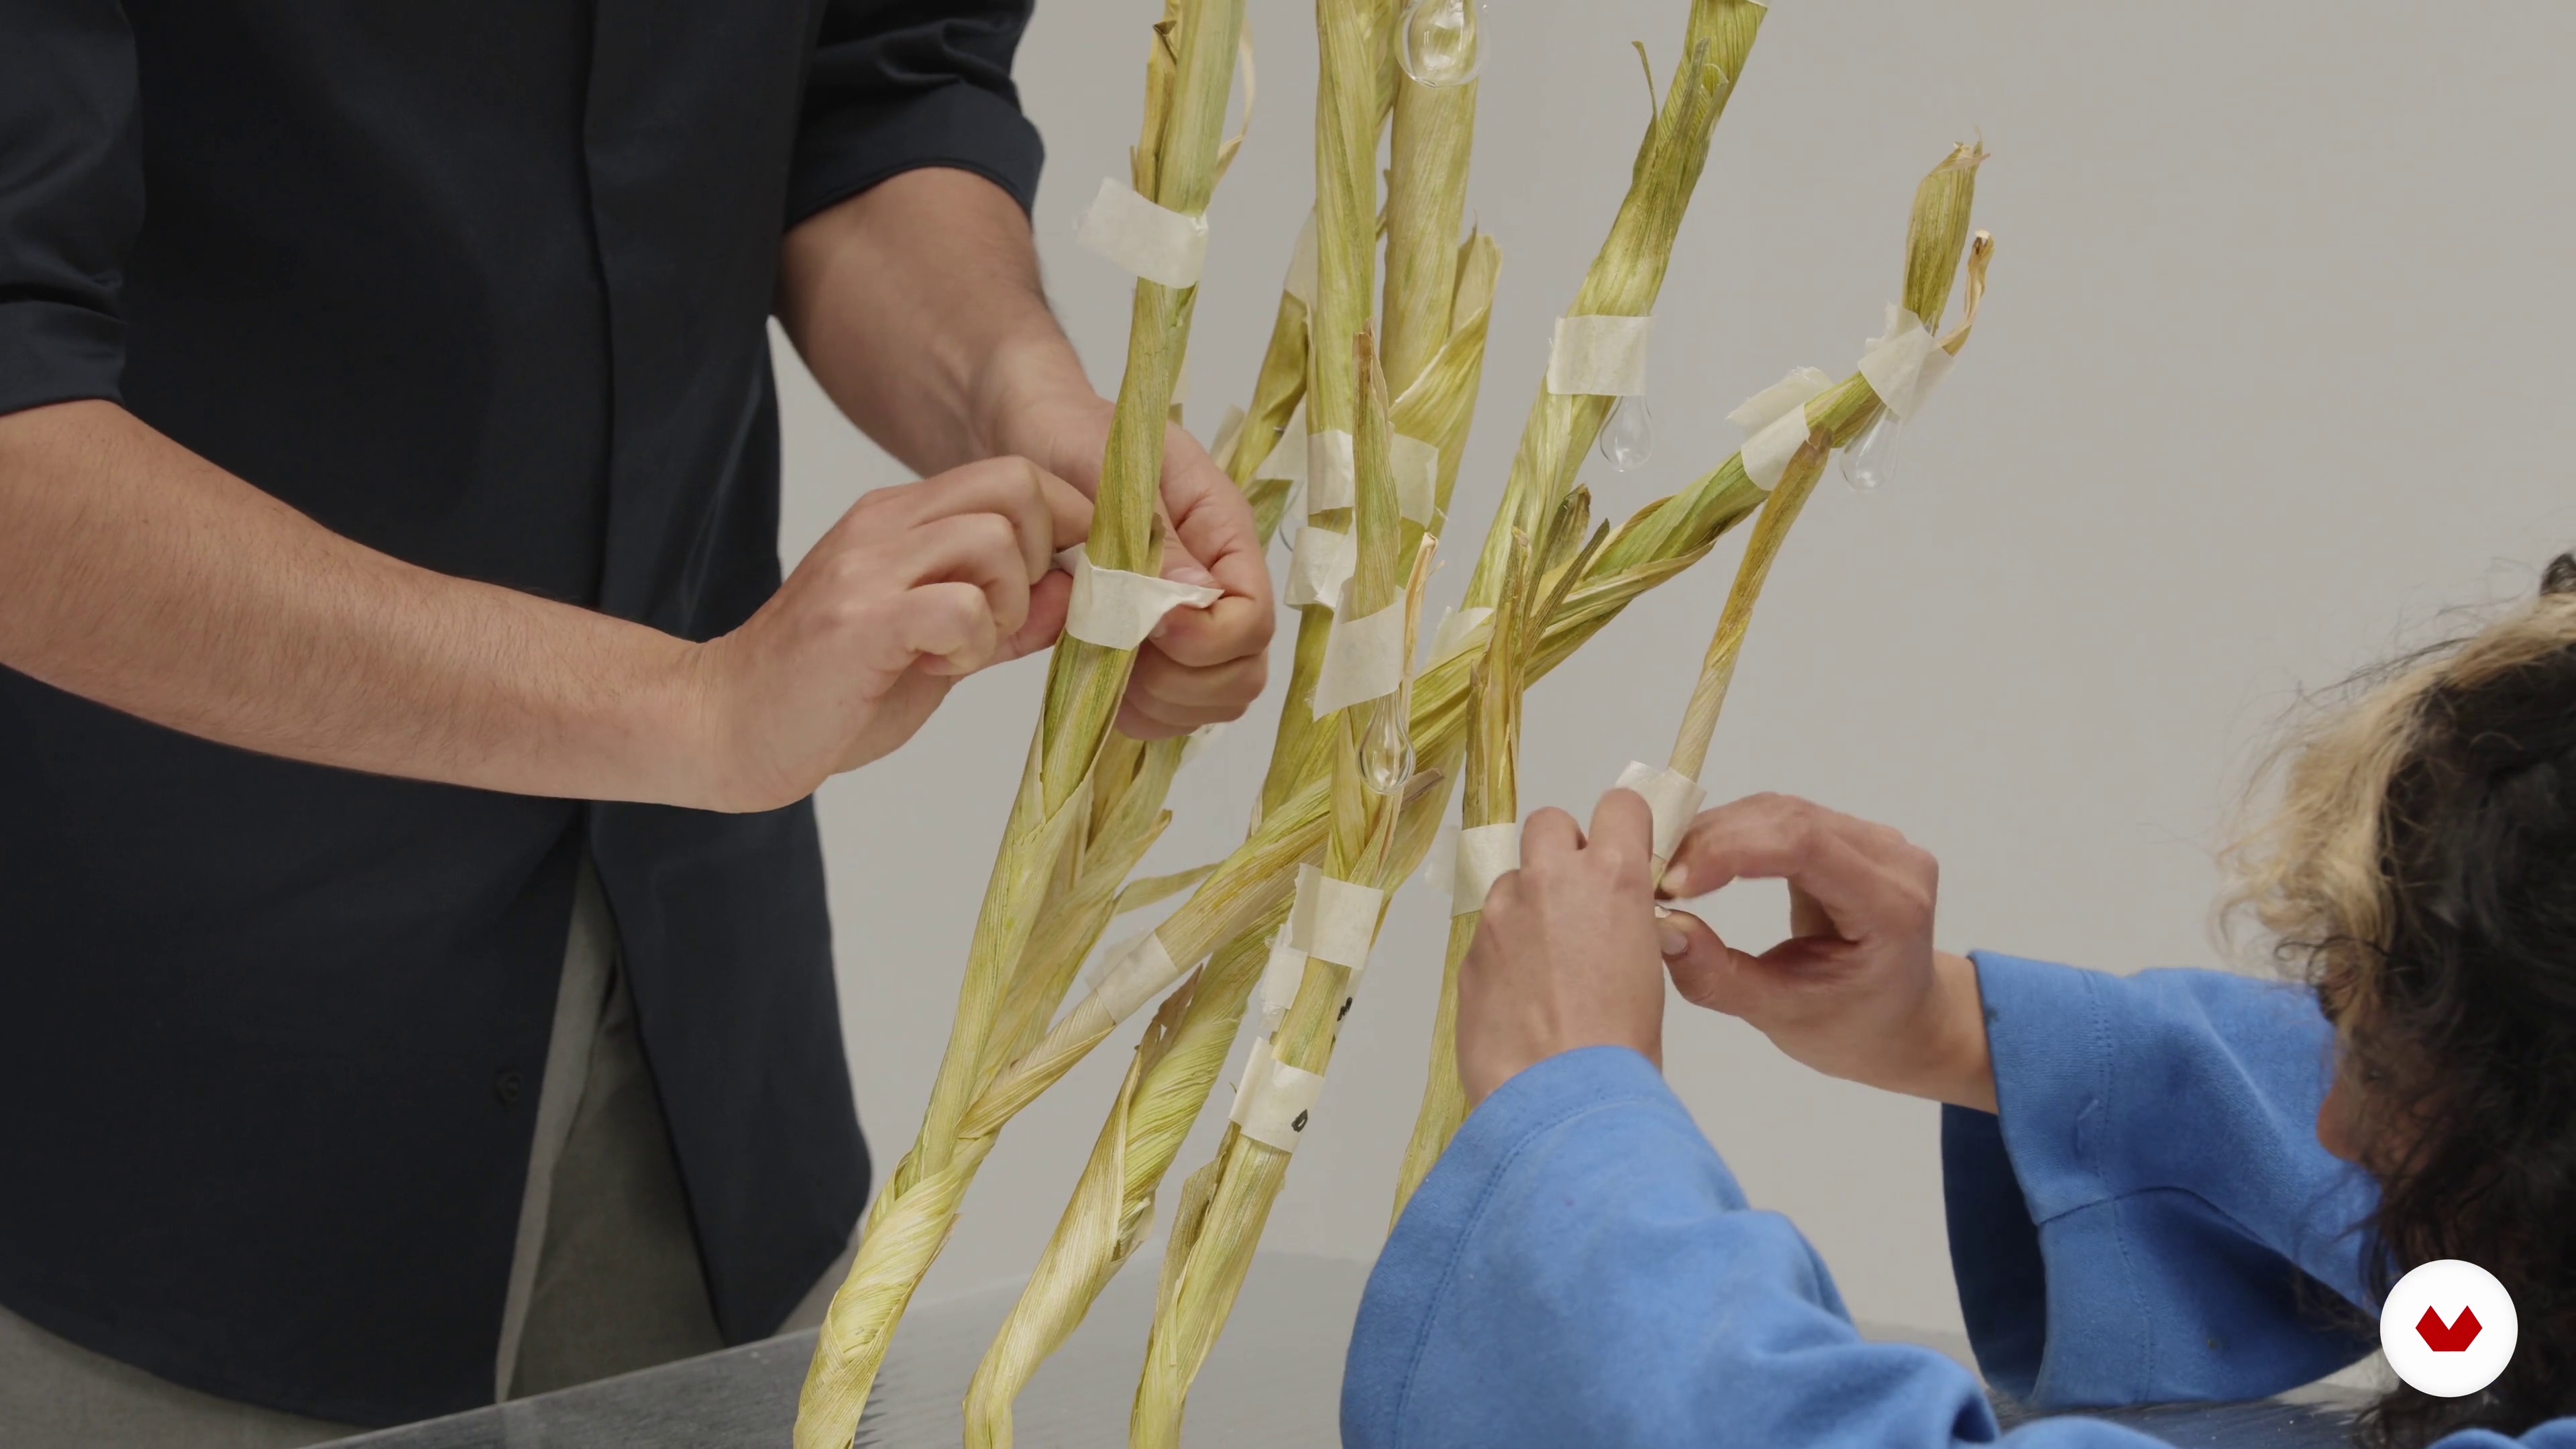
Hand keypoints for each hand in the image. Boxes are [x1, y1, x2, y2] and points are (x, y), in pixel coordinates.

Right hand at [690, 457, 1090, 811]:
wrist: (723, 725)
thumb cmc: (829, 692)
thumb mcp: (937, 646)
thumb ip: (1005, 616)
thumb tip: (1076, 591)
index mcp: (899, 519)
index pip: (1014, 475)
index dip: (1064, 524)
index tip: (1064, 584)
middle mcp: (883, 525)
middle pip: (1016, 486)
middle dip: (1045, 557)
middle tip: (1010, 620)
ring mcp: (868, 568)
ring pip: (996, 539)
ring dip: (1009, 604)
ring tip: (966, 649)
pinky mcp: (860, 619)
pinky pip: (961, 605)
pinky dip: (975, 643)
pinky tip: (939, 668)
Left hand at [989, 390, 1274, 738]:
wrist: (1040, 434)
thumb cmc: (1076, 439)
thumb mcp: (1114, 471)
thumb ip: (1155, 534)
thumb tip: (1195, 598)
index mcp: (1224, 531)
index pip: (1254, 616)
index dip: (1205, 639)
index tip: (1145, 624)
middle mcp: (1221, 582)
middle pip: (1245, 671)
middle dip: (1183, 680)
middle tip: (1118, 651)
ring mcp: (1196, 620)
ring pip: (1217, 699)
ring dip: (1162, 702)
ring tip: (1107, 665)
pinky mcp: (1163, 647)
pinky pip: (1178, 710)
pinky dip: (1144, 713)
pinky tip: (1104, 682)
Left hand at [1456, 790, 1667, 1105]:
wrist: (1559, 1099)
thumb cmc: (1620, 1046)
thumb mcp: (1648, 967)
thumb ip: (1623, 919)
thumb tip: (1612, 916)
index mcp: (1612, 877)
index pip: (1619, 806)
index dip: (1623, 828)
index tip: (1625, 851)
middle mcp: (1551, 880)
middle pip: (1550, 823)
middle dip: (1563, 852)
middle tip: (1578, 902)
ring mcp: (1502, 913)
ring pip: (1513, 880)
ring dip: (1528, 905)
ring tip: (1547, 965)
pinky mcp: (1469, 950)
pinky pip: (1489, 931)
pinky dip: (1504, 951)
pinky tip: (1521, 997)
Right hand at [1655, 793, 1994, 1111]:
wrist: (1903, 1021)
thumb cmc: (1851, 1029)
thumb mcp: (1781, 1016)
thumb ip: (1719, 978)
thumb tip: (1661, 928)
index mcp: (1891, 907)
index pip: (1804, 848)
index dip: (1730, 852)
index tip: (1672, 883)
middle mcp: (1893, 860)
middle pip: (1788, 819)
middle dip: (1711, 840)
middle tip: (1651, 875)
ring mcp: (1876, 841)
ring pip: (1779, 810)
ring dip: (1714, 834)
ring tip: (1665, 871)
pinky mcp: (1850, 835)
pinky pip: (1781, 818)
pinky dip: (1731, 835)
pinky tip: (1695, 861)